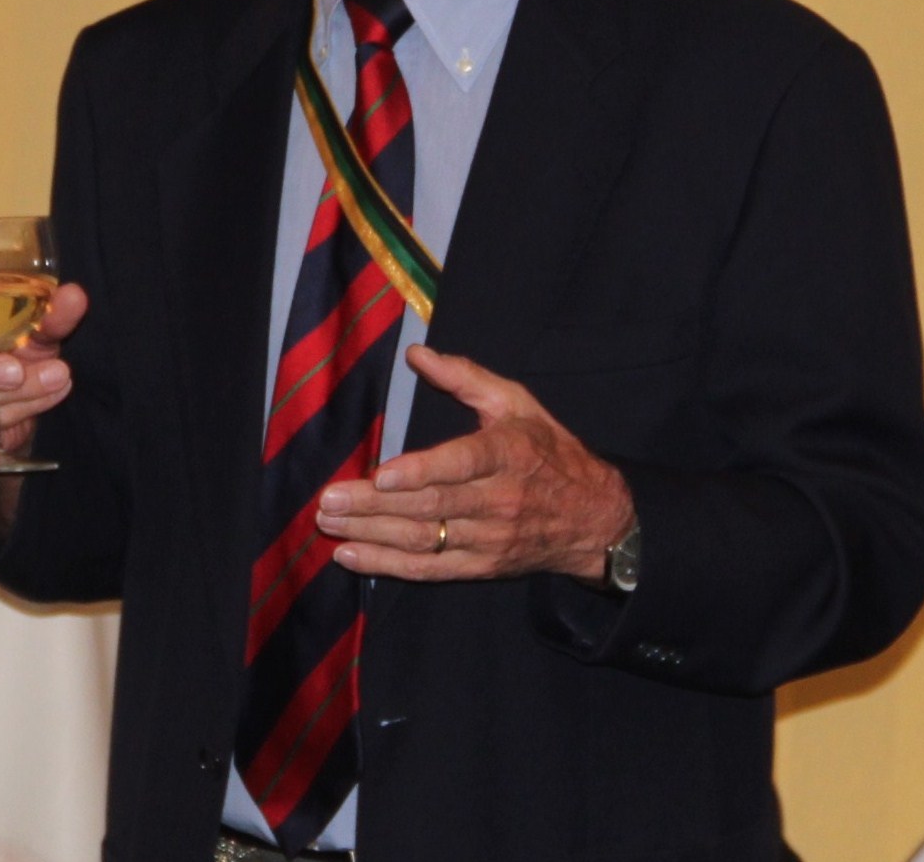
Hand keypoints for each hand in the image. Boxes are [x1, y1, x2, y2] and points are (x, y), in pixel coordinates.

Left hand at [317, 347, 635, 582]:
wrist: (595, 519)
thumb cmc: (550, 452)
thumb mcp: (516, 404)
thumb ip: (465, 377)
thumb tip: (416, 354)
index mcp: (507, 454)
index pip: (462, 464)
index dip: (422, 471)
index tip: (382, 473)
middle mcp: (498, 499)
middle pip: (430, 505)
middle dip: (373, 505)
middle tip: (327, 500)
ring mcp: (489, 538)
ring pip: (423, 539)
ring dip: (371, 534)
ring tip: (327, 524)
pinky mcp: (481, 566)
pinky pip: (430, 569)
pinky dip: (387, 565)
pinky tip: (350, 555)